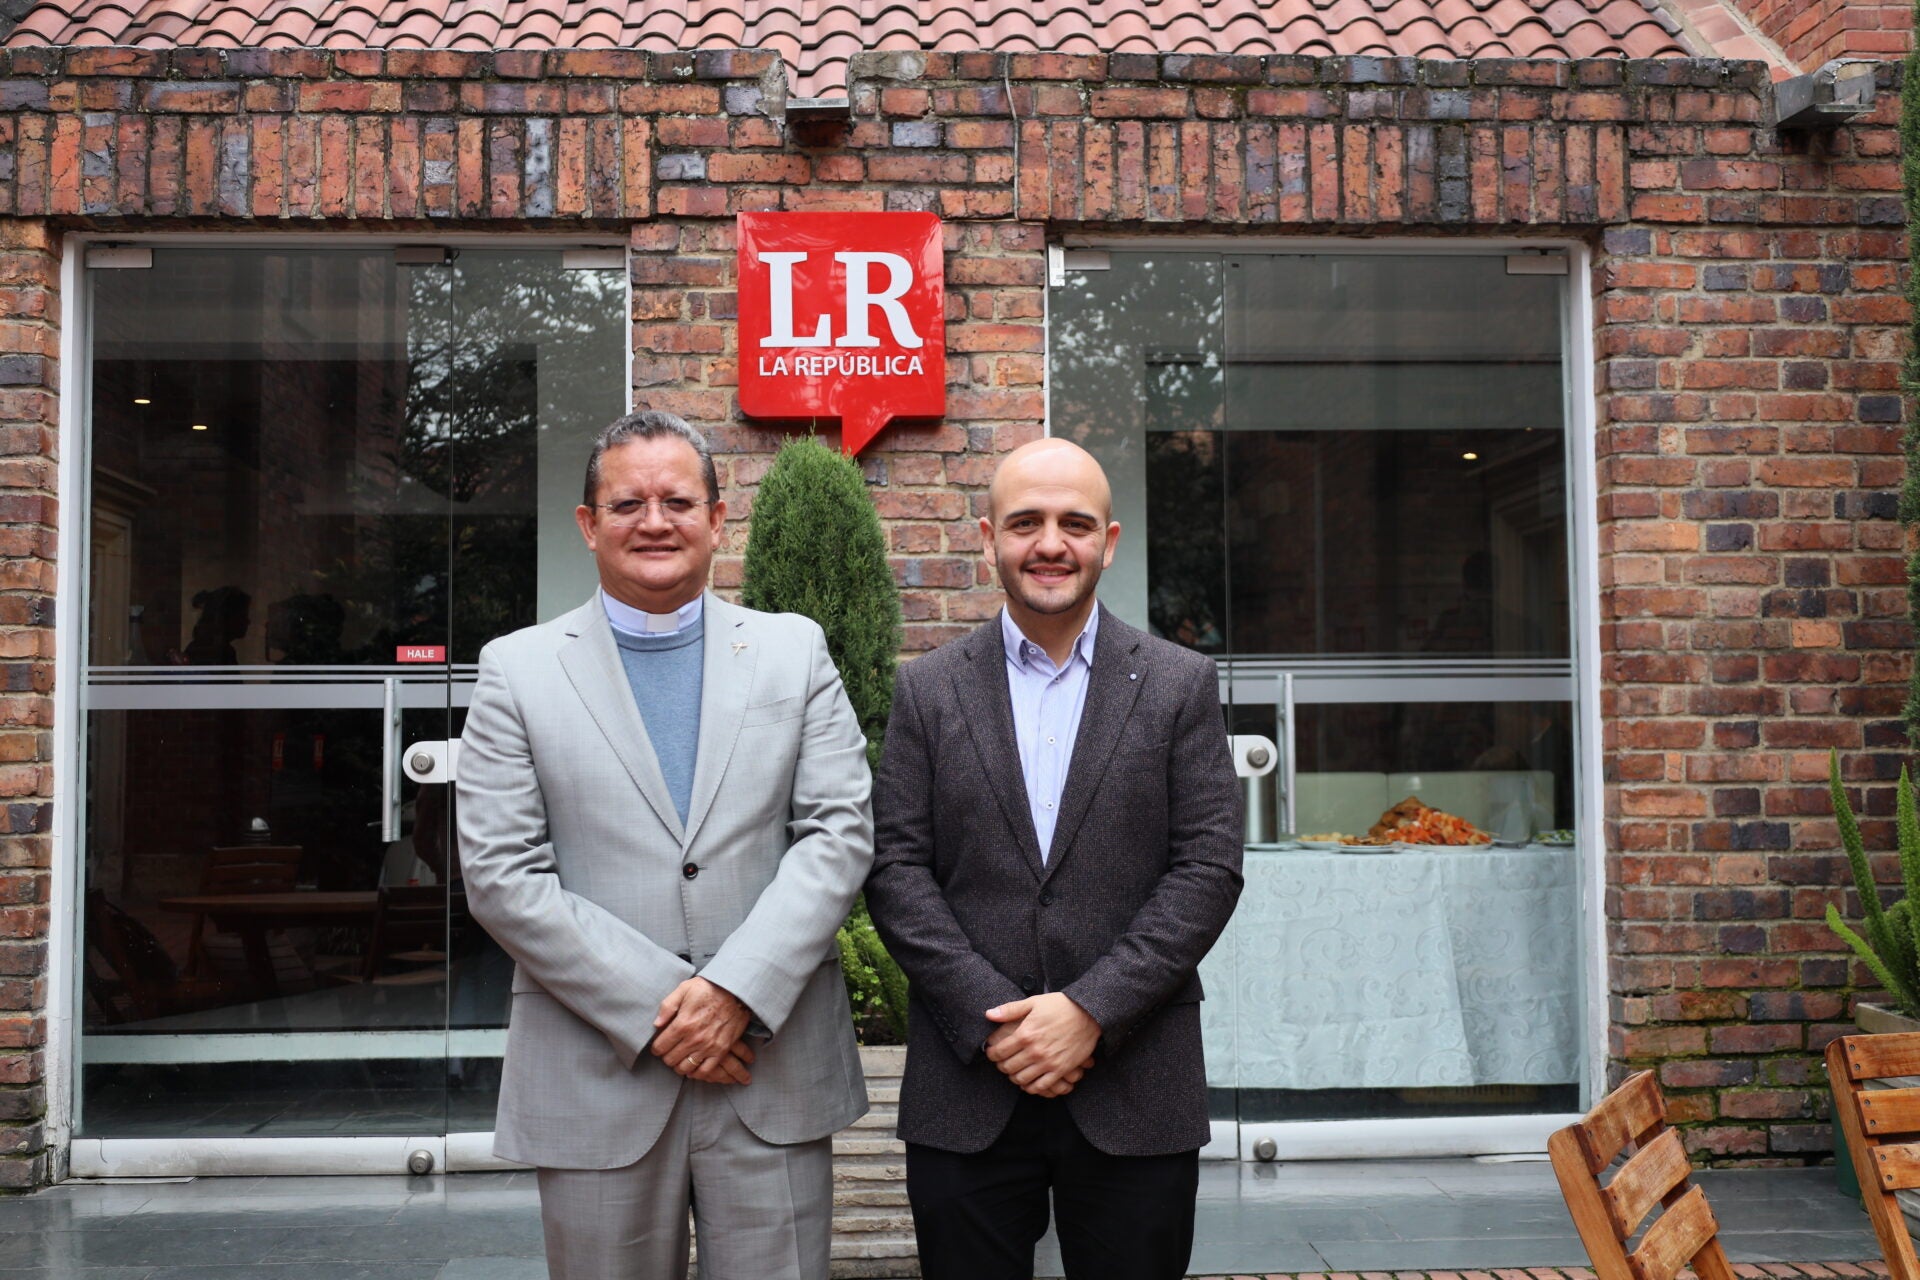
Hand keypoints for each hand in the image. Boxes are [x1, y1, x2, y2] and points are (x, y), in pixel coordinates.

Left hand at [651, 977, 752, 1083]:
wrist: (736, 992)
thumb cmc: (709, 989)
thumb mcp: (684, 989)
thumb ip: (667, 1006)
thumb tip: (656, 1024)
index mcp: (682, 1024)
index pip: (660, 1047)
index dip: (656, 1048)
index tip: (659, 1045)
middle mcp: (694, 1039)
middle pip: (670, 1060)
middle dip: (666, 1056)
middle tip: (670, 1051)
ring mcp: (708, 1047)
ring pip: (685, 1068)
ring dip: (680, 1065)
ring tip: (681, 1057)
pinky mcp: (721, 1051)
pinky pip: (705, 1071)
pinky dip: (697, 1072)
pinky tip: (694, 1065)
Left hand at [984, 993, 1100, 1095]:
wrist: (1088, 1013)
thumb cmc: (1060, 1006)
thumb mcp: (1033, 1002)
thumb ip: (1009, 1010)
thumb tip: (989, 1014)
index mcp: (1025, 1034)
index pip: (999, 1052)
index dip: (991, 1054)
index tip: (991, 1053)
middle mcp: (1035, 1051)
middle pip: (1008, 1067)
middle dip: (1001, 1066)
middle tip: (1002, 1063)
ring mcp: (1048, 1062)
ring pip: (1022, 1079)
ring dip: (1014, 1077)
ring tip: (1015, 1071)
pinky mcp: (1061, 1069)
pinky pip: (1041, 1086)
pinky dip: (1032, 1087)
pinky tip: (1029, 1081)